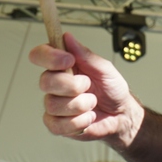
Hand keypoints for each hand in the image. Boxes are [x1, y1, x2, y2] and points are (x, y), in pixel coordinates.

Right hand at [29, 33, 140, 147]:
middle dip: (72, 85)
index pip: (40, 55)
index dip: (49, 57)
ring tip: (92, 103)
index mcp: (62, 65)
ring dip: (80, 105)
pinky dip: (78, 122)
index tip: (69, 60)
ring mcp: (54, 104)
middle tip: (88, 86)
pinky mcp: (57, 124)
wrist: (121, 115)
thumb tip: (67, 37)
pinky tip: (88, 118)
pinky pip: (57, 124)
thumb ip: (85, 54)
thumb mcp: (104, 68)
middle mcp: (55, 83)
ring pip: (53, 104)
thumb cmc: (112, 89)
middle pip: (45, 81)